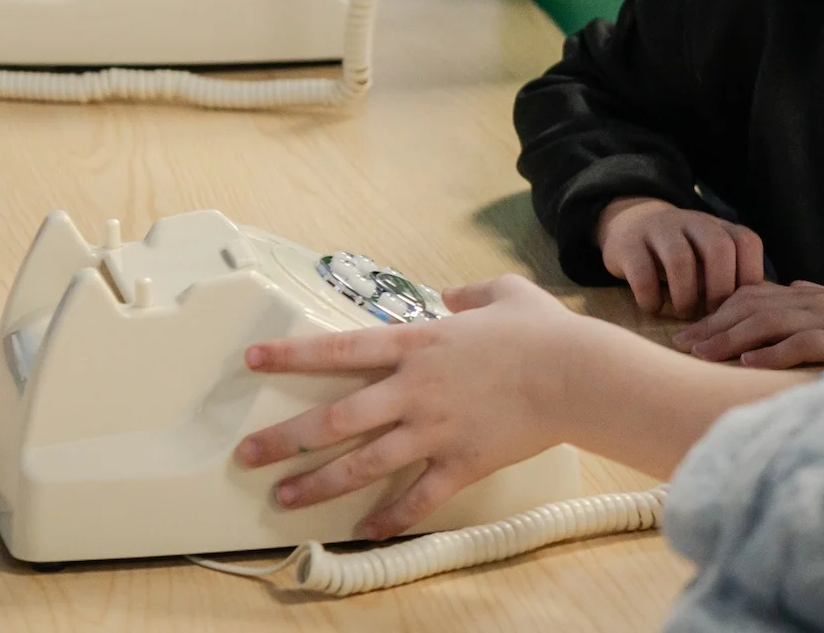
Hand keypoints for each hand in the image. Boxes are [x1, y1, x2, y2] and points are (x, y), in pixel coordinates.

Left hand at [234, 274, 578, 538]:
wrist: (576, 374)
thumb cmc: (542, 330)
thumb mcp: (503, 292)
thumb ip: (468, 292)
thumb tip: (450, 295)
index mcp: (418, 344)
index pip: (340, 348)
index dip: (291, 354)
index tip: (252, 360)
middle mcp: (414, 390)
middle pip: (335, 419)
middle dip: (285, 439)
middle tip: (247, 454)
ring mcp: (434, 430)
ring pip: (363, 463)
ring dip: (319, 484)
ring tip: (284, 499)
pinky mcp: (460, 463)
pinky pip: (418, 497)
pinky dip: (391, 517)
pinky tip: (366, 531)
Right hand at [596, 197, 765, 318]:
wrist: (631, 225)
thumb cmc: (682, 254)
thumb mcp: (709, 258)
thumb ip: (732, 278)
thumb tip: (755, 317)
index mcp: (719, 226)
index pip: (747, 242)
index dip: (748, 276)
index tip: (740, 306)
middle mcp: (693, 222)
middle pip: (719, 248)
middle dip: (720, 288)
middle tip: (712, 314)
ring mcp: (660, 229)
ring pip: (680, 258)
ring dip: (686, 295)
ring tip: (684, 314)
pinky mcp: (629, 244)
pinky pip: (642, 270)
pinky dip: (650, 296)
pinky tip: (653, 308)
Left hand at [673, 281, 823, 367]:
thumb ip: (810, 306)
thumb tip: (787, 291)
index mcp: (813, 297)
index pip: (755, 296)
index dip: (719, 312)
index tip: (689, 334)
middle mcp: (820, 302)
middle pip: (756, 307)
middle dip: (716, 325)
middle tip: (684, 345)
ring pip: (773, 321)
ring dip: (733, 338)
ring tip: (704, 353)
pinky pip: (806, 343)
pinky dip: (774, 351)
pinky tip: (748, 362)